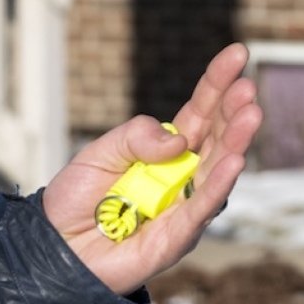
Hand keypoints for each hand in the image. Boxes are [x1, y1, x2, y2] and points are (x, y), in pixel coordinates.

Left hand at [40, 43, 262, 298]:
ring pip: (217, 171)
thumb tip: (178, 139)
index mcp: (165, 151)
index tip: (237, 53)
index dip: (217, 84)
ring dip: (235, 143)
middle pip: (216, 138)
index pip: (199, 113)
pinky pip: (201, 209)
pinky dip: (218, 185)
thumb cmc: (75, 202)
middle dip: (234, 112)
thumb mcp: (98, 154)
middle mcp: (182, 176)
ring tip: (251, 115)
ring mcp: (183, 206)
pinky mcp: (176, 238)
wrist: (53, 250)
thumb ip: (135, 137)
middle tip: (248, 88)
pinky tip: (234, 161)